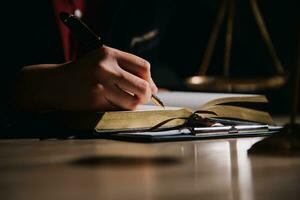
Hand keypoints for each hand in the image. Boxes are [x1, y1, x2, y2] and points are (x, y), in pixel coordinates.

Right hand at [16, 46, 157, 110]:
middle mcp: (106, 67)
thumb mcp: (101, 61)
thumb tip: (152, 87)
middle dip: (146, 95)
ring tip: (128, 102)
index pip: (143, 67)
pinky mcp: (94, 100)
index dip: (149, 79)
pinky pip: (118, 108)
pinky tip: (112, 104)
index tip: (149, 87)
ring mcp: (100, 84)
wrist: (54, 83)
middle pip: (142, 86)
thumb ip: (124, 69)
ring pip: (133, 101)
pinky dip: (120, 109)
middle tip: (143, 98)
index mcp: (109, 53)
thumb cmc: (82, 73)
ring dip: (134, 105)